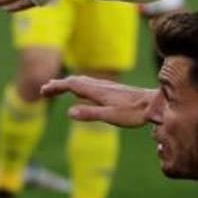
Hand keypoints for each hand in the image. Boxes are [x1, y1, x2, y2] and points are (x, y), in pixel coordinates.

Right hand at [40, 76, 154, 127]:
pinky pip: (89, 84)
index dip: (57, 86)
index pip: (72, 84)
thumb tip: (69, 112)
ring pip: (82, 81)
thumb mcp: (110, 117)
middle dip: (59, 84)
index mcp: (97, 91)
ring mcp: (106, 87)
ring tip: (57, 87)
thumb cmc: (134, 113)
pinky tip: (80, 91)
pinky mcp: (112, 90)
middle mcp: (100, 86)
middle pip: (75, 81)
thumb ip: (90, 113)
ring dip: (68, 83)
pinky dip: (78, 85)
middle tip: (45, 89)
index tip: (44, 90)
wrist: (153, 104)